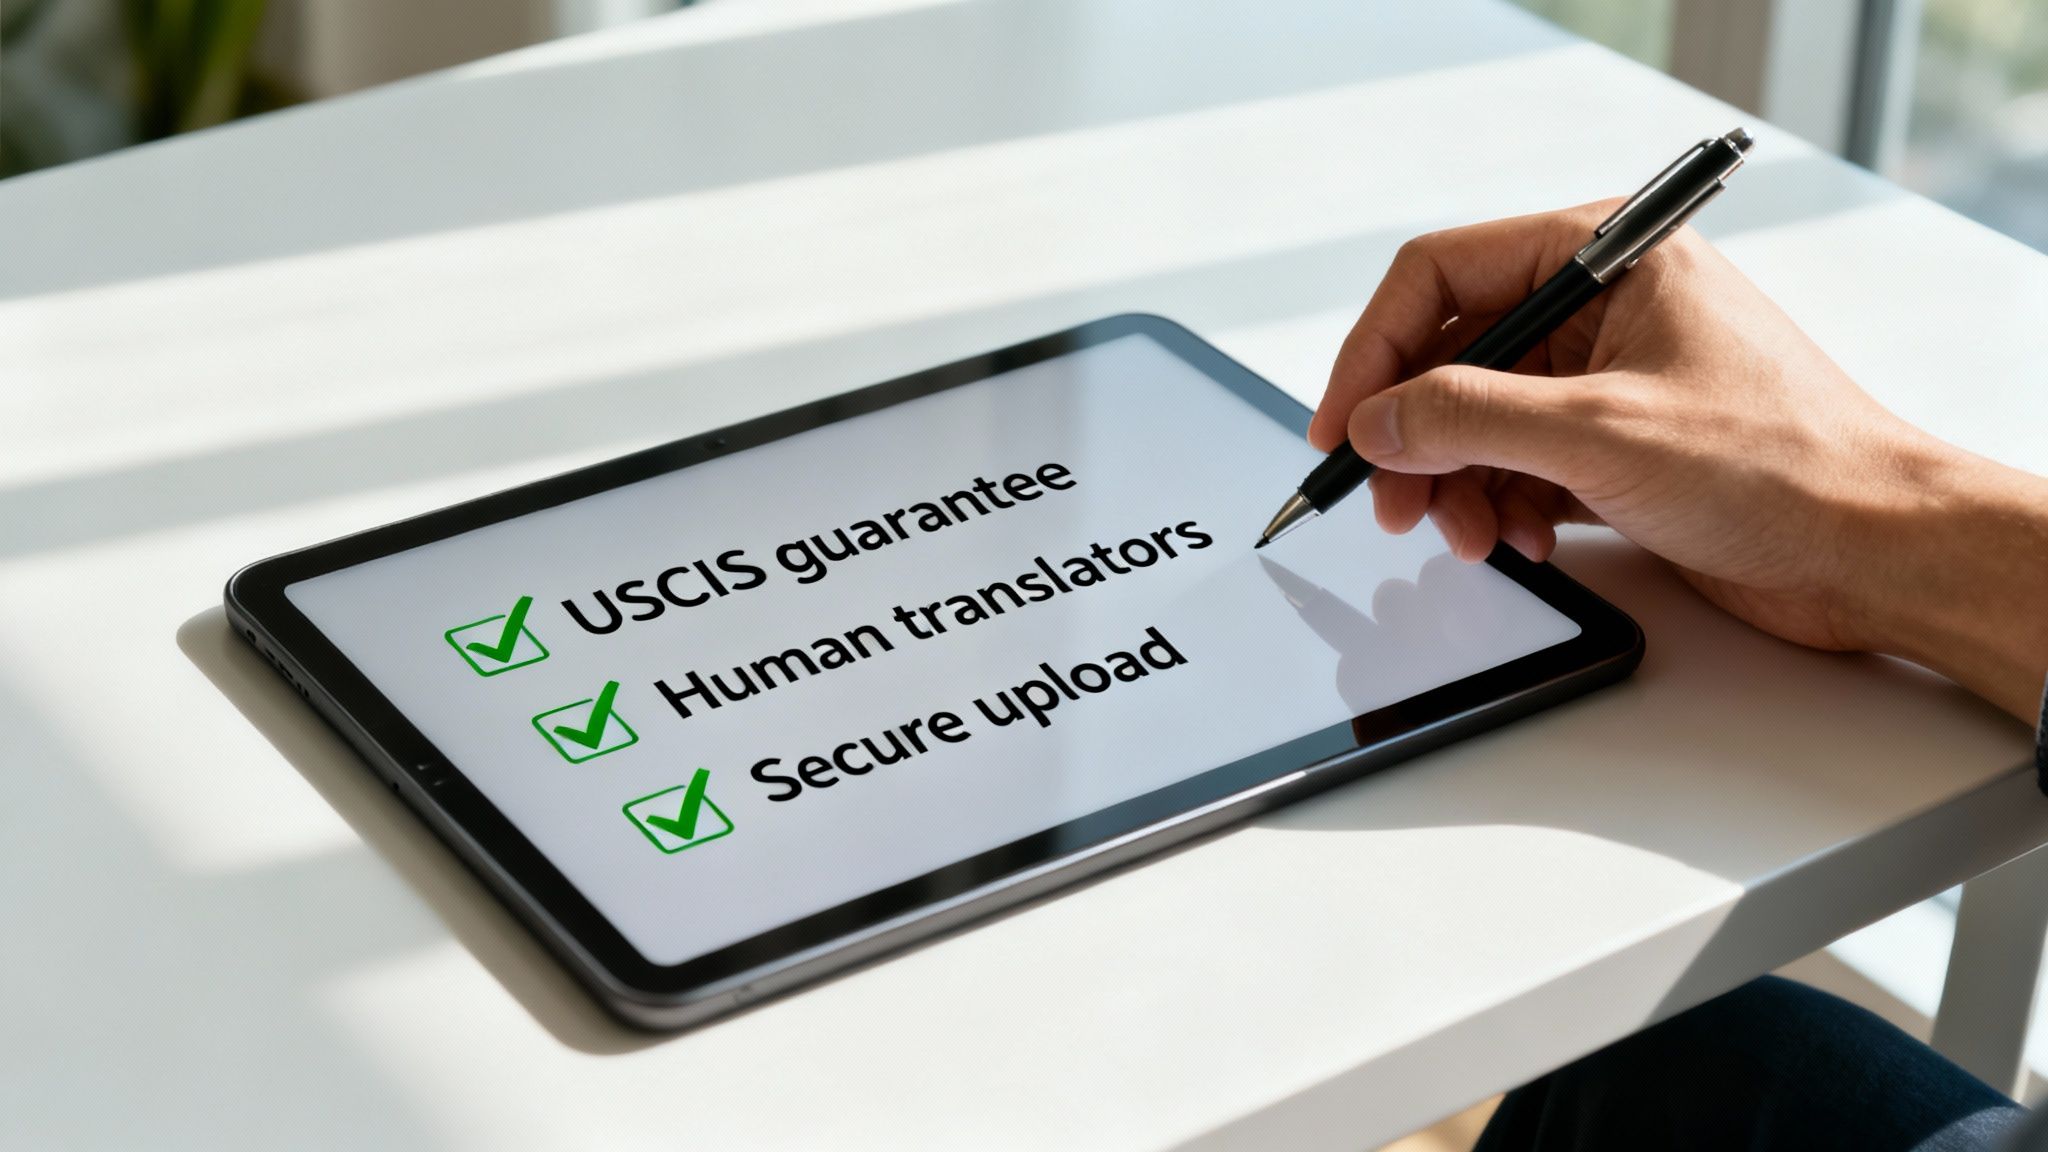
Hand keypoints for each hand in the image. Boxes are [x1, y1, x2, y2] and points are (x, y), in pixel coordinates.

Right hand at [1310, 204, 2047, 720]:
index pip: (1441, 274)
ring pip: (1476, 421)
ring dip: (1456, 486)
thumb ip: (1465, 417)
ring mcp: (1605, 379)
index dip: (1374, 350)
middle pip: (1449, 357)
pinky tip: (1522, 542)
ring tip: (1470, 538)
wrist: (1877, 550)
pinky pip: (1516, 466)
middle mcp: (1600, 307)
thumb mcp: (1598, 431)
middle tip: (1393, 504)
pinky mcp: (1614, 448)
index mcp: (1605, 254)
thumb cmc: (1785, 464)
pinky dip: (1502, 508)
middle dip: (1414, 436)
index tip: (1340, 424)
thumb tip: (1376, 419)